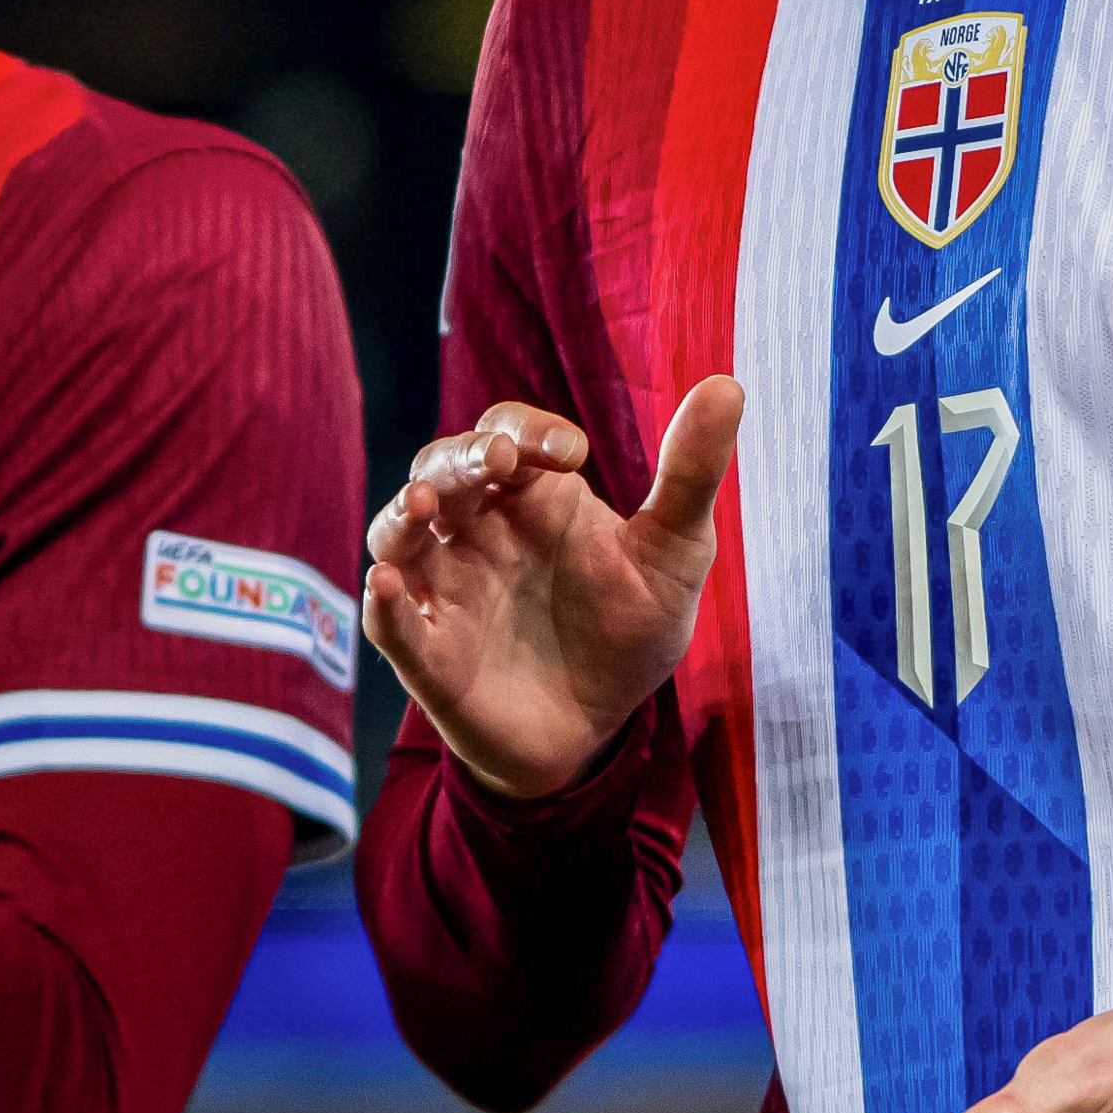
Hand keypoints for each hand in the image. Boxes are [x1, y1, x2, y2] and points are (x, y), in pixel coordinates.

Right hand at [362, 381, 739, 800]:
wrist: (601, 728)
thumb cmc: (629, 628)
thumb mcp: (674, 552)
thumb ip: (690, 474)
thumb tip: (728, 385)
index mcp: (533, 497)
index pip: (507, 433)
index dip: (528, 429)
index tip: (572, 451)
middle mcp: (479, 532)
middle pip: (444, 468)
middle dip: (464, 457)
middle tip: (499, 459)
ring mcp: (448, 590)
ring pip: (397, 534)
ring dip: (402, 514)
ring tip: (423, 504)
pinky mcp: (430, 655)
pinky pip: (391, 624)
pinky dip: (383, 606)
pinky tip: (389, 588)